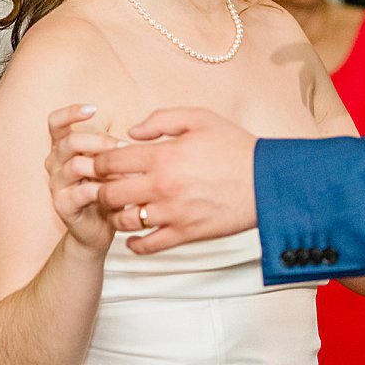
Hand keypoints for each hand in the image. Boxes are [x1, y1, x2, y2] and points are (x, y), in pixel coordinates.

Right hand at [46, 105, 120, 250]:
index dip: (70, 113)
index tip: (92, 109)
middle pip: (70, 141)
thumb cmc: (106, 190)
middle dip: (100, 141)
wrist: (98, 230)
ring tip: (126, 172)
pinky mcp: (62, 204)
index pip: (55, 122)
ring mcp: (56, 184)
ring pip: (75, 164)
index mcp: (63, 148)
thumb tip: (137, 132)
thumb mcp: (109, 164)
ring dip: (104, 166)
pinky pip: (81, 191)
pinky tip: (118, 191)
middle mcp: (55, 163)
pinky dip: (102, 189)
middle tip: (124, 148)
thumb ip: (111, 147)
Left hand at [91, 107, 257, 254]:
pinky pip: (148, 246)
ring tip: (122, 210)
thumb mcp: (199, 118)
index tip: (100, 164)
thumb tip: (132, 132)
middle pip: (109, 194)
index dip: (98, 162)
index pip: (110, 161)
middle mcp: (162, 186)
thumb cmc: (234, 147)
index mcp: (162, 156)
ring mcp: (172, 213)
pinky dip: (134, 244)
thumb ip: (161, 119)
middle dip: (101, 190)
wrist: (266, 181)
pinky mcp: (185, 234)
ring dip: (117, 216)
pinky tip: (134, 236)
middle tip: (105, 188)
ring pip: (124, 222)